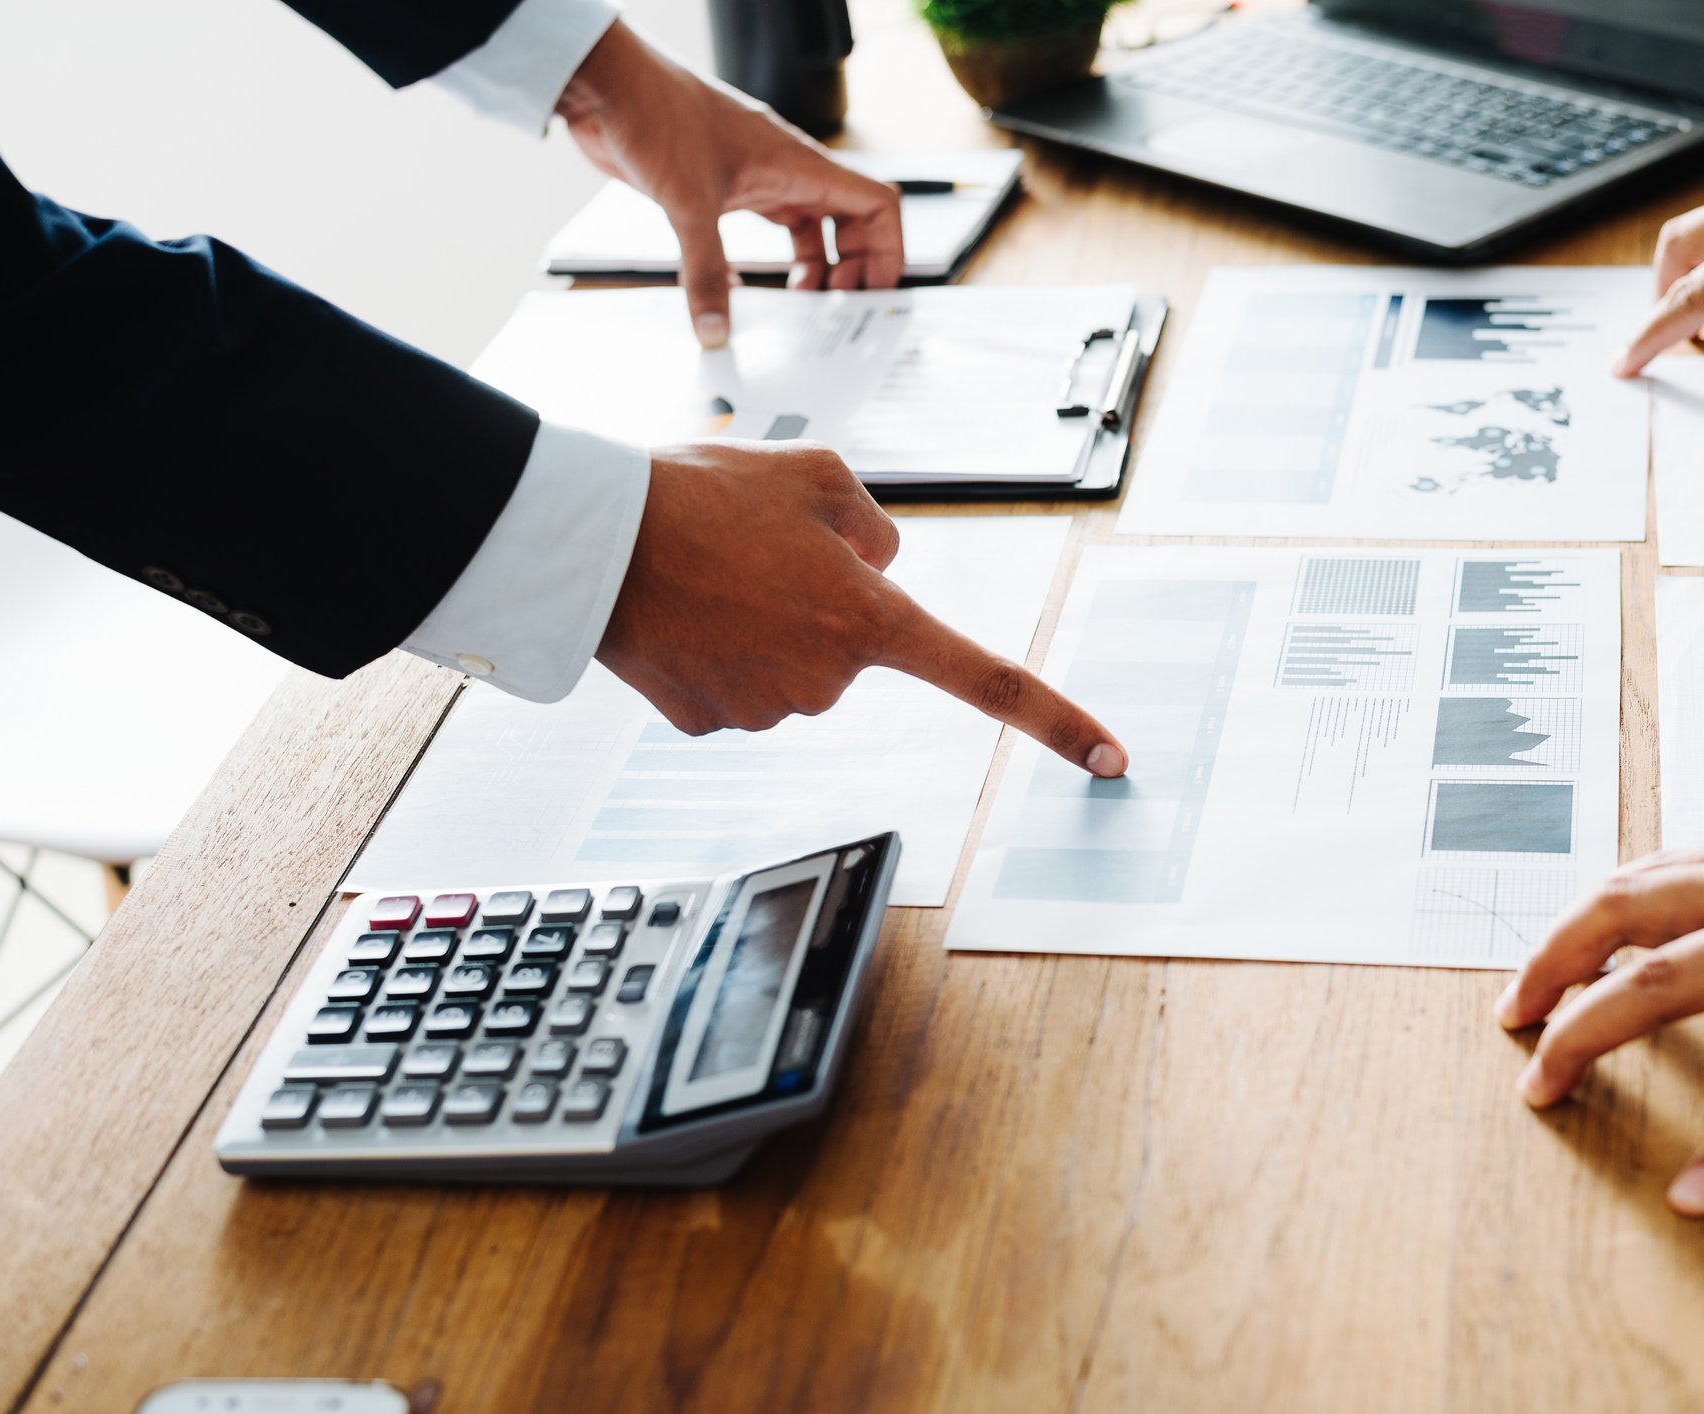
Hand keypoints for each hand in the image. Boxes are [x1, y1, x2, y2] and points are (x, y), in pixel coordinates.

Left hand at [555, 23, 902, 346]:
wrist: (609, 86)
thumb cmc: (658, 114)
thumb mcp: (689, 203)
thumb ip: (706, 273)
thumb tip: (714, 329)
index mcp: (799, 165)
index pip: (876, 204)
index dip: (887, 250)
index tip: (873, 290)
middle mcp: (786, 171)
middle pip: (850, 222)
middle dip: (853, 266)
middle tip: (832, 307)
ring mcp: (757, 179)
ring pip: (810, 227)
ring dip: (815, 267)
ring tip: (799, 303)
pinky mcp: (724, 188)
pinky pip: (767, 227)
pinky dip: (770, 261)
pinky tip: (748, 290)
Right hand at [597, 440, 1127, 776]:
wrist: (590, 541)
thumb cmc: (703, 493)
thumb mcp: (819, 472)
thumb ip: (875, 524)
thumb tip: (881, 568)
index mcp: (871, 619)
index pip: (987, 678)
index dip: (1056, 719)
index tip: (1113, 759)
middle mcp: (827, 680)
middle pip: (852, 647)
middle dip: (821, 602)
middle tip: (755, 551)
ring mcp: (766, 711)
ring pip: (791, 668)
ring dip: (763, 623)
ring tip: (708, 572)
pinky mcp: (707, 726)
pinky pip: (735, 686)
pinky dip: (716, 651)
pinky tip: (683, 612)